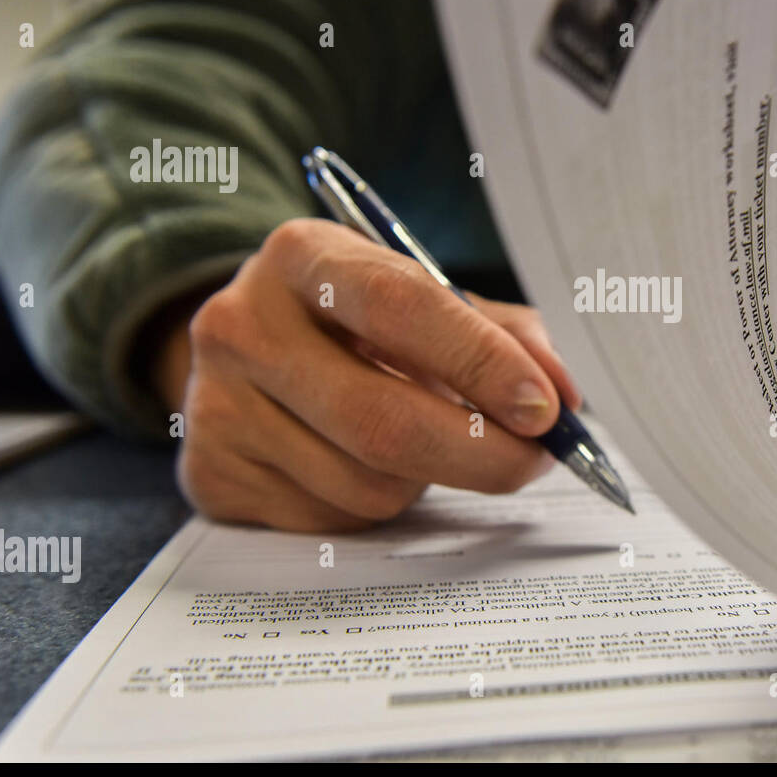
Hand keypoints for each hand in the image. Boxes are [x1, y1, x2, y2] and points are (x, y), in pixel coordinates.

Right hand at [158, 218, 579, 531]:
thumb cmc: (355, 322)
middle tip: (536, 460)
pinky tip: (370, 465)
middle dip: (482, 452)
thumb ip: (499, 334)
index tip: (545, 406)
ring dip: (429, 480)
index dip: (481, 360)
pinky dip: (379, 506)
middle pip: (381, 418)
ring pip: (366, 483)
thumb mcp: (419, 298)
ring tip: (429, 443)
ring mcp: (217, 406)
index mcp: (301, 256)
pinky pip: (333, 520)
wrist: (246, 350)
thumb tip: (564, 396)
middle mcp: (242, 325)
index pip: (399, 305)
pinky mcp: (212, 477)